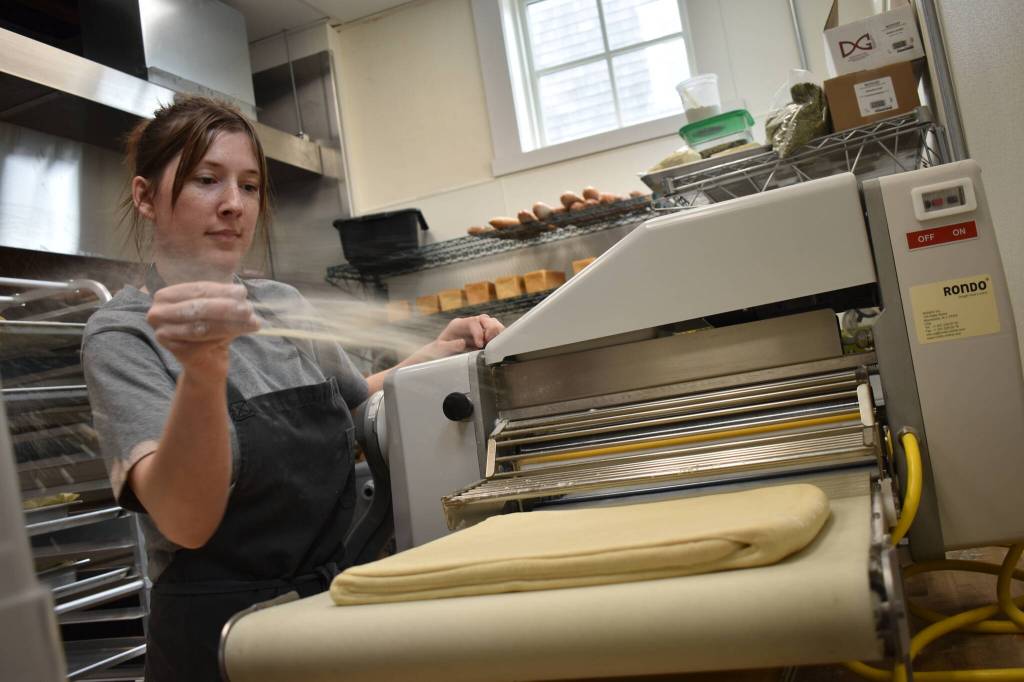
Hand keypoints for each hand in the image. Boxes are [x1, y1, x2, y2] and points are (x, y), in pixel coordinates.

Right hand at [146, 282, 260, 377]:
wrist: (206, 361)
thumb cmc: (210, 328)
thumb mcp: (214, 306)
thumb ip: (221, 293)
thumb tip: (237, 280)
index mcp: (164, 297)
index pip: (197, 290)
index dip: (221, 291)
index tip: (243, 292)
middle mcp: (157, 314)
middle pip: (197, 307)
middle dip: (226, 307)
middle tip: (248, 308)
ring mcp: (163, 334)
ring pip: (202, 325)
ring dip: (230, 322)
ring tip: (252, 320)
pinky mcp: (176, 351)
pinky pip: (205, 341)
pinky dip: (227, 335)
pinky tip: (244, 331)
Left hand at [407, 314, 504, 363]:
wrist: (438, 355)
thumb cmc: (437, 352)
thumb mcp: (440, 349)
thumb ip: (450, 346)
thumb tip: (463, 343)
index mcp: (458, 324)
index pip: (473, 322)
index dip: (478, 332)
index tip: (480, 344)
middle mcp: (468, 324)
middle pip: (485, 319)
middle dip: (490, 329)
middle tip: (489, 342)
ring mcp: (476, 330)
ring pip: (491, 323)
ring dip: (496, 332)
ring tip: (494, 344)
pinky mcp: (481, 337)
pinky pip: (494, 333)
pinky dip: (497, 337)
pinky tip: (496, 346)